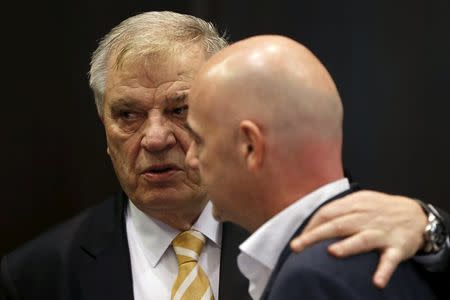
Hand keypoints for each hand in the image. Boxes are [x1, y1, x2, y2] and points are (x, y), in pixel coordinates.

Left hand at [290, 190, 426, 287]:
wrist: (417, 215)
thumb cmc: (380, 210)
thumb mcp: (360, 202)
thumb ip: (339, 210)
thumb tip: (313, 223)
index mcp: (355, 205)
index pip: (327, 213)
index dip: (311, 226)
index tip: (298, 240)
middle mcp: (366, 218)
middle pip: (338, 225)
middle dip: (315, 236)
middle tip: (297, 247)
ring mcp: (382, 233)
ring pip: (362, 239)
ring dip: (348, 246)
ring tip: (332, 253)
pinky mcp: (397, 248)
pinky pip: (390, 260)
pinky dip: (384, 271)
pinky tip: (377, 282)